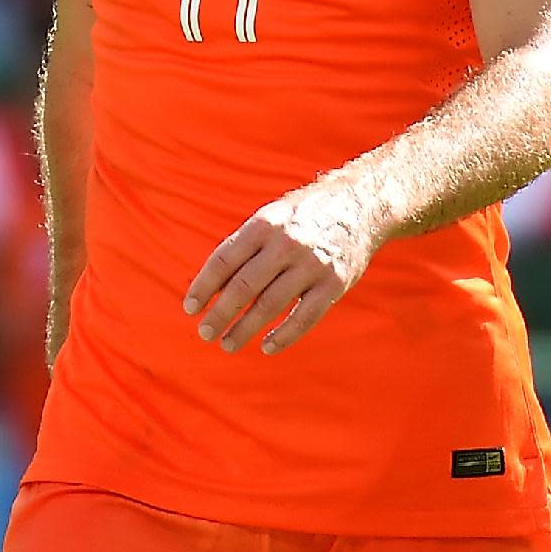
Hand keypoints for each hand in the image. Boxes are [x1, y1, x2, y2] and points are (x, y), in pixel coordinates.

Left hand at [183, 180, 382, 356]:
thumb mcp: (271, 218)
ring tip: (228, 344)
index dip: (204, 287)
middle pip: (243, 287)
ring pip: (270, 306)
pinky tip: (266, 347)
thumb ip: (242, 248)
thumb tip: (210, 289)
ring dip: (244, 330)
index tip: (190, 309)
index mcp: (265, 224)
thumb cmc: (303, 216)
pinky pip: (303, 318)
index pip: (224, 260)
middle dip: (220, 315)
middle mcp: (287, 243)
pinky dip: (282, 337)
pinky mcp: (334, 283)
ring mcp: (312, 264)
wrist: (360, 204)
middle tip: (205, 334)